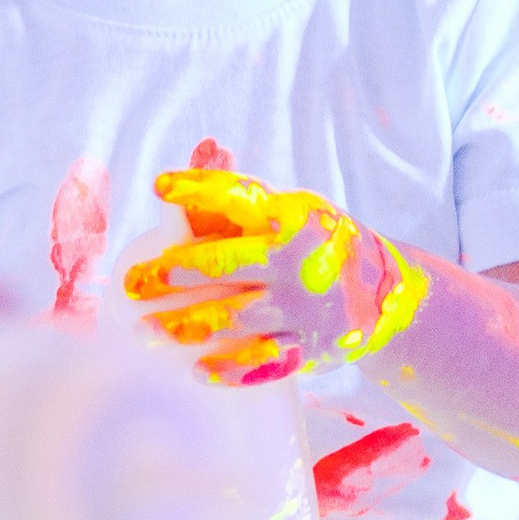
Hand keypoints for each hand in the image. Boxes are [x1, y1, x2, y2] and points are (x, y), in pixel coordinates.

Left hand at [121, 167, 427, 387]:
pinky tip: (196, 371)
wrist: (386, 297)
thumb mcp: (296, 210)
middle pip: (225, 264)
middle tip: (132, 282)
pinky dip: (230, 369)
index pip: (238, 199)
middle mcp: (295, 262)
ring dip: (185, 326)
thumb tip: (205, 148)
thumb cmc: (318, 246)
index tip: (160, 186)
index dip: (198, 191)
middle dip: (174, 273)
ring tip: (142, 332)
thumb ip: (248, 193)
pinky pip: (263, 362)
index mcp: (290, 220)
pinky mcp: (307, 347)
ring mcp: (301, 307)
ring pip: (234, 317)